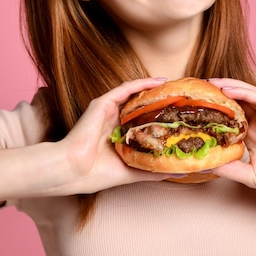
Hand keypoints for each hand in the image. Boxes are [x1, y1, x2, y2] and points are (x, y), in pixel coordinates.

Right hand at [52, 78, 171, 194]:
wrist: (73, 171)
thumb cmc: (96, 174)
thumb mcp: (132, 171)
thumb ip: (153, 170)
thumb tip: (180, 172)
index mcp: (118, 137)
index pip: (143, 123)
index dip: (161, 118)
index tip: (180, 117)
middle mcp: (114, 122)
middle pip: (141, 107)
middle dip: (161, 102)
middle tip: (182, 99)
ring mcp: (108, 111)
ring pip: (135, 95)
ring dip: (155, 90)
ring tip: (175, 87)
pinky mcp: (103, 103)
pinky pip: (126, 89)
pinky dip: (142, 84)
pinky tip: (159, 81)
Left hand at [207, 78, 255, 205]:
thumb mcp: (250, 175)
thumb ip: (231, 168)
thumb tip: (206, 166)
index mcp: (253, 137)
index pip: (231, 118)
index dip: (214, 111)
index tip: (195, 107)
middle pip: (237, 103)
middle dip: (218, 94)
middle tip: (198, 88)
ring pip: (247, 96)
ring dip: (228, 87)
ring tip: (210, 83)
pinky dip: (244, 92)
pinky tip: (228, 89)